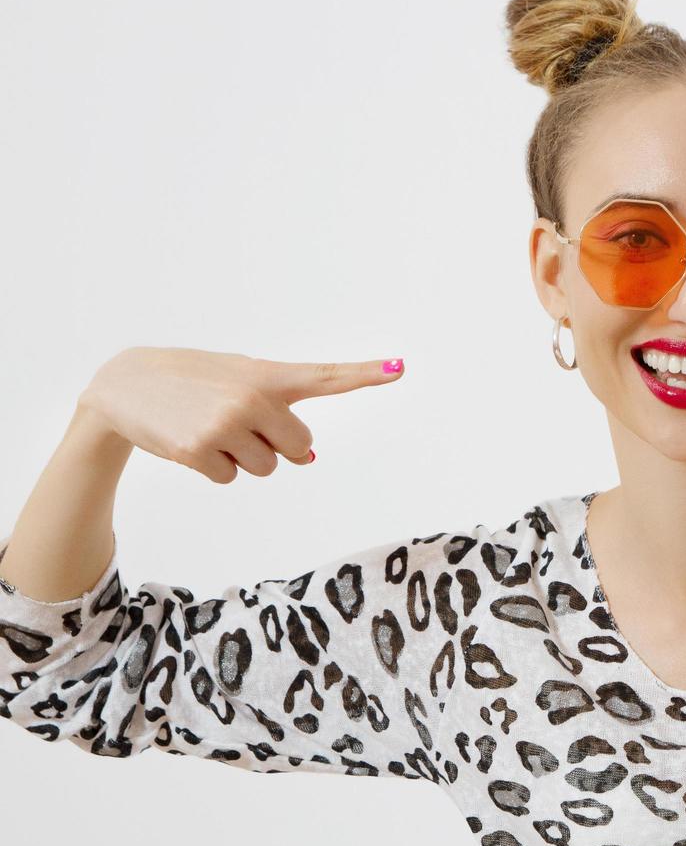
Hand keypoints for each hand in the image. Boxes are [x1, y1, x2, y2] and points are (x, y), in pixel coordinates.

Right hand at [78, 346, 404, 483]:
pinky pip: (231, 478)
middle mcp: (253, 397)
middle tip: (235, 421)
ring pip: (267, 467)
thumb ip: (281, 412)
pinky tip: (191, 441)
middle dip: (274, 444)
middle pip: (299, 448)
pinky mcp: (200, 450)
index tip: (399, 367)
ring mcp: (226, 424)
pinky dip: (215, 467)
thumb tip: (309, 458)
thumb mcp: (239, 383)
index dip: (365, 373)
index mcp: (268, 375)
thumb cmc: (196, 382)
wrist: (126, 385)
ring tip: (209, 427)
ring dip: (243, 456)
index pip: (325, 375)